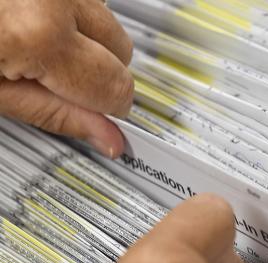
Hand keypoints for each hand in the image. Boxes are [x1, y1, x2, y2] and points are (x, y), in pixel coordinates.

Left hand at [0, 0, 133, 157]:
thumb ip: (56, 114)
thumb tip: (108, 137)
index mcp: (42, 34)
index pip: (116, 86)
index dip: (110, 109)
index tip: (104, 117)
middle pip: (122, 48)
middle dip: (101, 71)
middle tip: (59, 80)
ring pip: (107, 19)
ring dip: (88, 39)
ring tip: (42, 46)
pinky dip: (72, 15)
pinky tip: (41, 21)